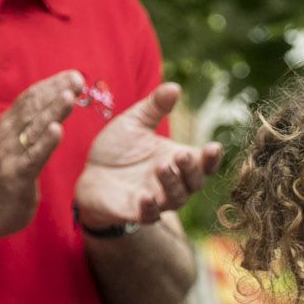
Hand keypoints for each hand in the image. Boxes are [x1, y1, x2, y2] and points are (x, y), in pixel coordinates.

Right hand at [0, 70, 82, 238]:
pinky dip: (45, 142)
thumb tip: (52, 117)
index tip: (74, 74)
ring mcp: (11, 154)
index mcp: (10, 126)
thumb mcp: (16, 147)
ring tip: (70, 95)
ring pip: (33, 127)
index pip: (31, 99)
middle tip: (77, 77)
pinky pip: (33, 156)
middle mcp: (9, 135)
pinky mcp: (16, 175)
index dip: (51, 85)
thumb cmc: (1, 178)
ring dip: (53, 110)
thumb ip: (31, 132)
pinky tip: (56, 129)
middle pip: (33, 107)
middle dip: (56, 90)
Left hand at [73, 82, 221, 229]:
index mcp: (178, 160)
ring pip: (175, 199)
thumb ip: (154, 107)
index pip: (204, 163)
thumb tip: (174, 87)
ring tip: (162, 167)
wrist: (89, 173)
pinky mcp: (135, 212)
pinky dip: (150, 209)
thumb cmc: (118, 148)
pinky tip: (146, 197)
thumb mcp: (135, 122)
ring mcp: (156, 198)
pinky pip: (149, 216)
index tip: (213, 147)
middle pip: (195, 182)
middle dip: (191, 169)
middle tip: (180, 155)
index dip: (212, 158)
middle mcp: (173, 182)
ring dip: (172, 184)